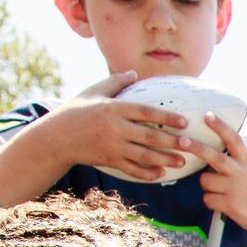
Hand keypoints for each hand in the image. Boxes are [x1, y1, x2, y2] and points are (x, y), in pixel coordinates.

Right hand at [46, 71, 196, 182]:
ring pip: (144, 156)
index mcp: (113, 108)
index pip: (144, 112)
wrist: (56, 137)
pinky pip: (132, 170)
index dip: (166, 117)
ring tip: (182, 162)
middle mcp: (114, 128)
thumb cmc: (76, 110)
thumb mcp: (93, 92)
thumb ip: (115, 82)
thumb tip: (134, 72)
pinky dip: (147, 173)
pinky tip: (161, 173)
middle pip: (148, 136)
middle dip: (171, 142)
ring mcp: (112, 146)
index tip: (184, 121)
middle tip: (191, 145)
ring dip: (165, 160)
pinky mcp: (109, 160)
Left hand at [196, 115, 246, 237]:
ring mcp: (236, 189)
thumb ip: (234, 163)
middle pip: (215, 157)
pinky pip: (207, 199)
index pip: (234, 140)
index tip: (208, 115)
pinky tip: (224, 204)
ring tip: (222, 191)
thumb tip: (209, 155)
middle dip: (196, 147)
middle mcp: (242, 173)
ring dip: (208, 186)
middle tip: (182, 140)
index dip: (220, 126)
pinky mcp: (231, 205)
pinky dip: (212, 202)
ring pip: (205, 181)